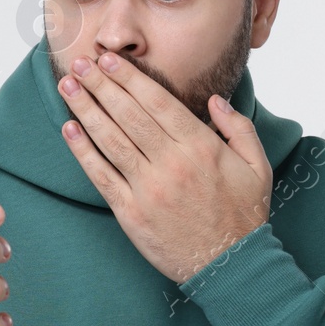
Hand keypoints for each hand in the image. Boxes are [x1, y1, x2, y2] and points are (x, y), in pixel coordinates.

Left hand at [57, 51, 271, 282]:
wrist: (231, 265)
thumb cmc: (244, 215)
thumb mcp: (257, 166)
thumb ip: (238, 128)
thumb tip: (214, 100)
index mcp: (201, 147)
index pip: (157, 102)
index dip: (129, 78)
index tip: (109, 60)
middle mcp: (171, 163)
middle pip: (128, 115)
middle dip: (100, 84)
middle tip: (79, 61)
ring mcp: (148, 188)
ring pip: (111, 140)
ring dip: (85, 109)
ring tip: (67, 86)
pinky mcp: (131, 213)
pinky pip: (101, 176)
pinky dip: (83, 151)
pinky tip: (69, 128)